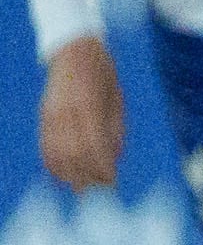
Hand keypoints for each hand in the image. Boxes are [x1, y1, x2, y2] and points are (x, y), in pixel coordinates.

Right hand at [39, 36, 119, 188]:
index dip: (102, 168)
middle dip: (86, 177)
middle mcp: (67, 113)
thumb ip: (115, 130)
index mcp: (89, 108)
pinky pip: (45, 144)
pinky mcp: (44, 116)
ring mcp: (52, 114)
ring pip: (57, 152)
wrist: (75, 51)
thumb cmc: (104, 76)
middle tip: (98, 193)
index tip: (111, 183)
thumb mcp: (117, 100)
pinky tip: (59, 176)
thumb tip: (113, 160)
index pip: (95, 147)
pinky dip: (51, 163)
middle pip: (74, 154)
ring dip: (68, 174)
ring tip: (81, 190)